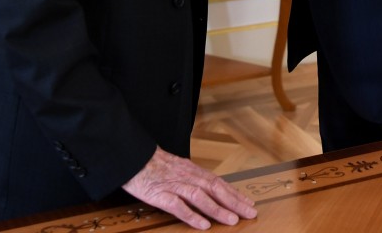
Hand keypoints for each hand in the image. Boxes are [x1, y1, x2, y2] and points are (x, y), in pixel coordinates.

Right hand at [122, 146, 256, 229]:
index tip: (248, 203)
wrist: (131, 156)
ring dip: (217, 209)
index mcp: (191, 170)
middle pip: (214, 188)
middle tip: (250, 213)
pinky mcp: (159, 194)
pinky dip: (191, 215)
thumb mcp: (176, 168)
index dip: (234, 193)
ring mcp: (174, 184)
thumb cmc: (152, 164)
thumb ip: (191, 178)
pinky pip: (177, 206)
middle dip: (234, 201)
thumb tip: (208, 190)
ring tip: (232, 220)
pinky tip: (203, 225)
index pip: (218, 182)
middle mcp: (186, 176)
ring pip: (200, 196)